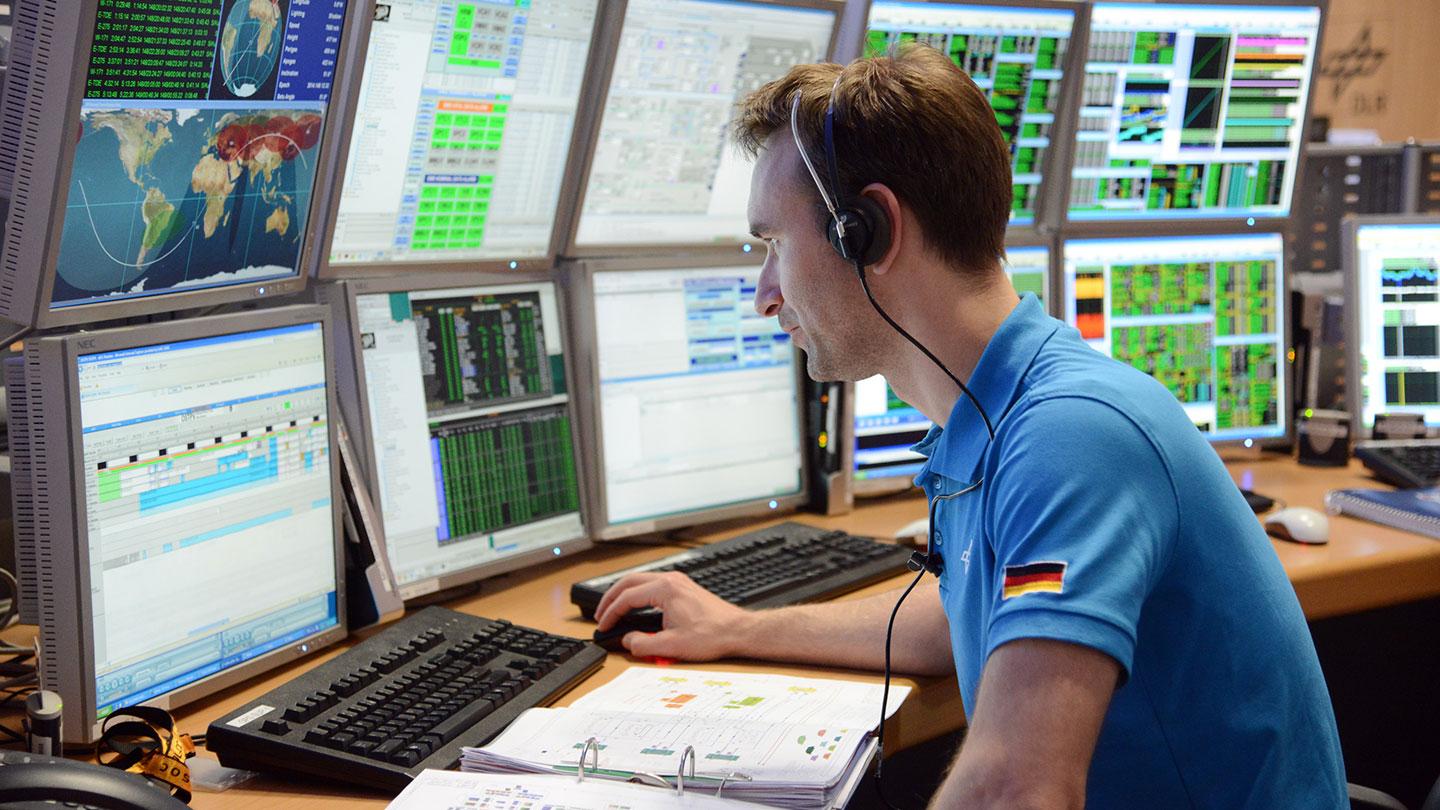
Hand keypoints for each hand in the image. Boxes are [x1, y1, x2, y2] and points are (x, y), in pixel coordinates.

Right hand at [592, 571, 751, 659]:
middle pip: (629, 581)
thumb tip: (628, 641)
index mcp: (665, 589)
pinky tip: (636, 606)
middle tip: (600, 614)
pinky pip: (652, 584)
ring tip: (614, 609)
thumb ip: (644, 644)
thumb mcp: (673, 646)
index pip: (627, 597)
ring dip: (624, 593)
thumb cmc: (712, 635)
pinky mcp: (684, 587)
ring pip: (641, 580)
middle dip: (611, 597)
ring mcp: (678, 581)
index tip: (604, 625)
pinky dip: (638, 593)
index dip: (611, 612)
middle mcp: (671, 580)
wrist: (738, 630)